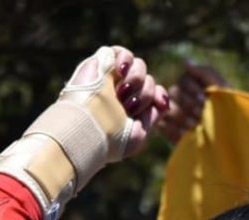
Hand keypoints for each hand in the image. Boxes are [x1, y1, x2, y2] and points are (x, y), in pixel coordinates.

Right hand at [0, 46, 169, 219]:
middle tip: (129, 107)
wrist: (84, 129)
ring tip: (123, 94)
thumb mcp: (138, 135)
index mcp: (131, 109)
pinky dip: (126, 59)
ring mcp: (113, 78)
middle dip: (145, 94)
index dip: (159, 97)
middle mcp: (123, 93)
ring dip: (137, 79)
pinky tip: (121, 72)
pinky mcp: (102, 64)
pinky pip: (122, 52)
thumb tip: (164, 100)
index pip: (154, 94)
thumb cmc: (108, 139)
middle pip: (149, 81)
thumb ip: (153, 117)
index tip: (158, 105)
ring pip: (140, 66)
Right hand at [160, 63, 226, 142]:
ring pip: (168, 109)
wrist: (230, 140)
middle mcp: (180, 97)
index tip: (204, 99)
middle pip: (174, 93)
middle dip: (189, 104)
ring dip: (182, 116)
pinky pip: (163, 125)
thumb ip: (206, 73)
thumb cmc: (229, 113)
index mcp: (194, 85)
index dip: (192, 89)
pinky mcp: (169, 131)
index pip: (184, 80)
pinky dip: (174, 129)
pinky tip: (188, 134)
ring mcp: (173, 115)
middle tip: (201, 114)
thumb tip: (185, 61)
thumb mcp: (222, 91)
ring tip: (196, 126)